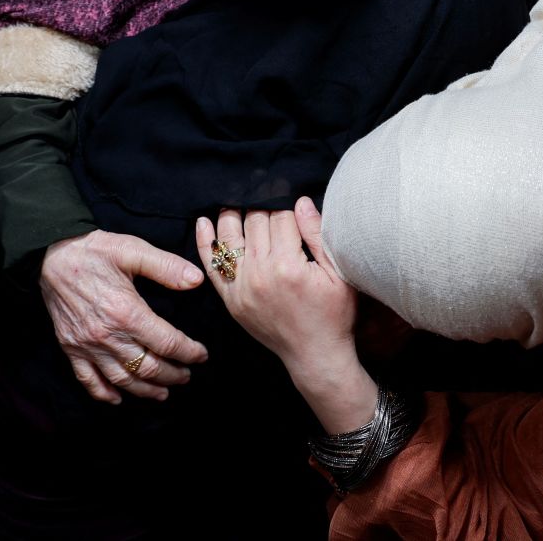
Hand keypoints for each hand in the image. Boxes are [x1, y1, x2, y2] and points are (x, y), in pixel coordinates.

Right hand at [40, 230, 207, 403]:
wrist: (50, 256)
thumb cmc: (94, 251)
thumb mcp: (133, 249)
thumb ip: (166, 266)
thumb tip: (197, 280)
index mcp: (126, 311)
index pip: (167, 342)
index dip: (189, 352)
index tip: (202, 355)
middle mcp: (107, 335)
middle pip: (147, 367)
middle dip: (172, 375)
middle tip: (187, 376)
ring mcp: (86, 345)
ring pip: (122, 379)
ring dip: (145, 390)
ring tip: (163, 393)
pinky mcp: (70, 347)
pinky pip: (87, 379)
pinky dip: (104, 393)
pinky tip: (118, 398)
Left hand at [195, 199, 376, 432]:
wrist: (315, 355)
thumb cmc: (334, 314)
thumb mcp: (338, 274)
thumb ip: (318, 235)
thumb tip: (300, 201)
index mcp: (289, 265)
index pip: (280, 215)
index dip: (283, 198)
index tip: (283, 186)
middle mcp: (260, 274)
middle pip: (254, 221)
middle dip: (259, 202)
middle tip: (262, 186)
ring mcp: (242, 287)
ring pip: (230, 237)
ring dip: (231, 213)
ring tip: (236, 198)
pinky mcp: (231, 300)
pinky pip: (212, 266)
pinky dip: (205, 242)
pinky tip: (204, 222)